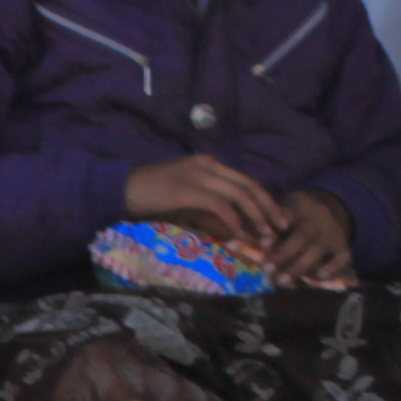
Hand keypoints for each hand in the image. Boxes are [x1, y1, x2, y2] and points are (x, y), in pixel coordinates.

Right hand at [121, 152, 281, 247]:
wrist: (119, 189)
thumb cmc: (150, 196)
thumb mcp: (185, 200)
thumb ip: (208, 208)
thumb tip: (233, 227)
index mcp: (208, 164)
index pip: (246, 181)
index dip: (264, 200)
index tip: (277, 218)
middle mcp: (207, 166)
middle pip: (249, 185)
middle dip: (268, 208)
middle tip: (280, 228)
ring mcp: (198, 176)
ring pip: (239, 194)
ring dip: (255, 216)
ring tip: (264, 235)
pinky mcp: (187, 190)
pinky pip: (219, 206)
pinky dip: (232, 221)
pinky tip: (237, 236)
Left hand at [267, 189, 359, 287]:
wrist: (333, 208)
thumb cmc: (296, 217)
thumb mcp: (284, 212)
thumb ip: (268, 226)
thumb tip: (245, 244)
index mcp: (300, 208)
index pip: (288, 216)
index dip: (276, 229)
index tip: (263, 243)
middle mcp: (318, 220)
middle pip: (302, 236)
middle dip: (283, 254)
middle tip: (266, 270)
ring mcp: (332, 233)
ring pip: (318, 249)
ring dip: (299, 266)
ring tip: (281, 282)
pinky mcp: (343, 247)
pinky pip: (342, 257)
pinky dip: (333, 267)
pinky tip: (320, 277)